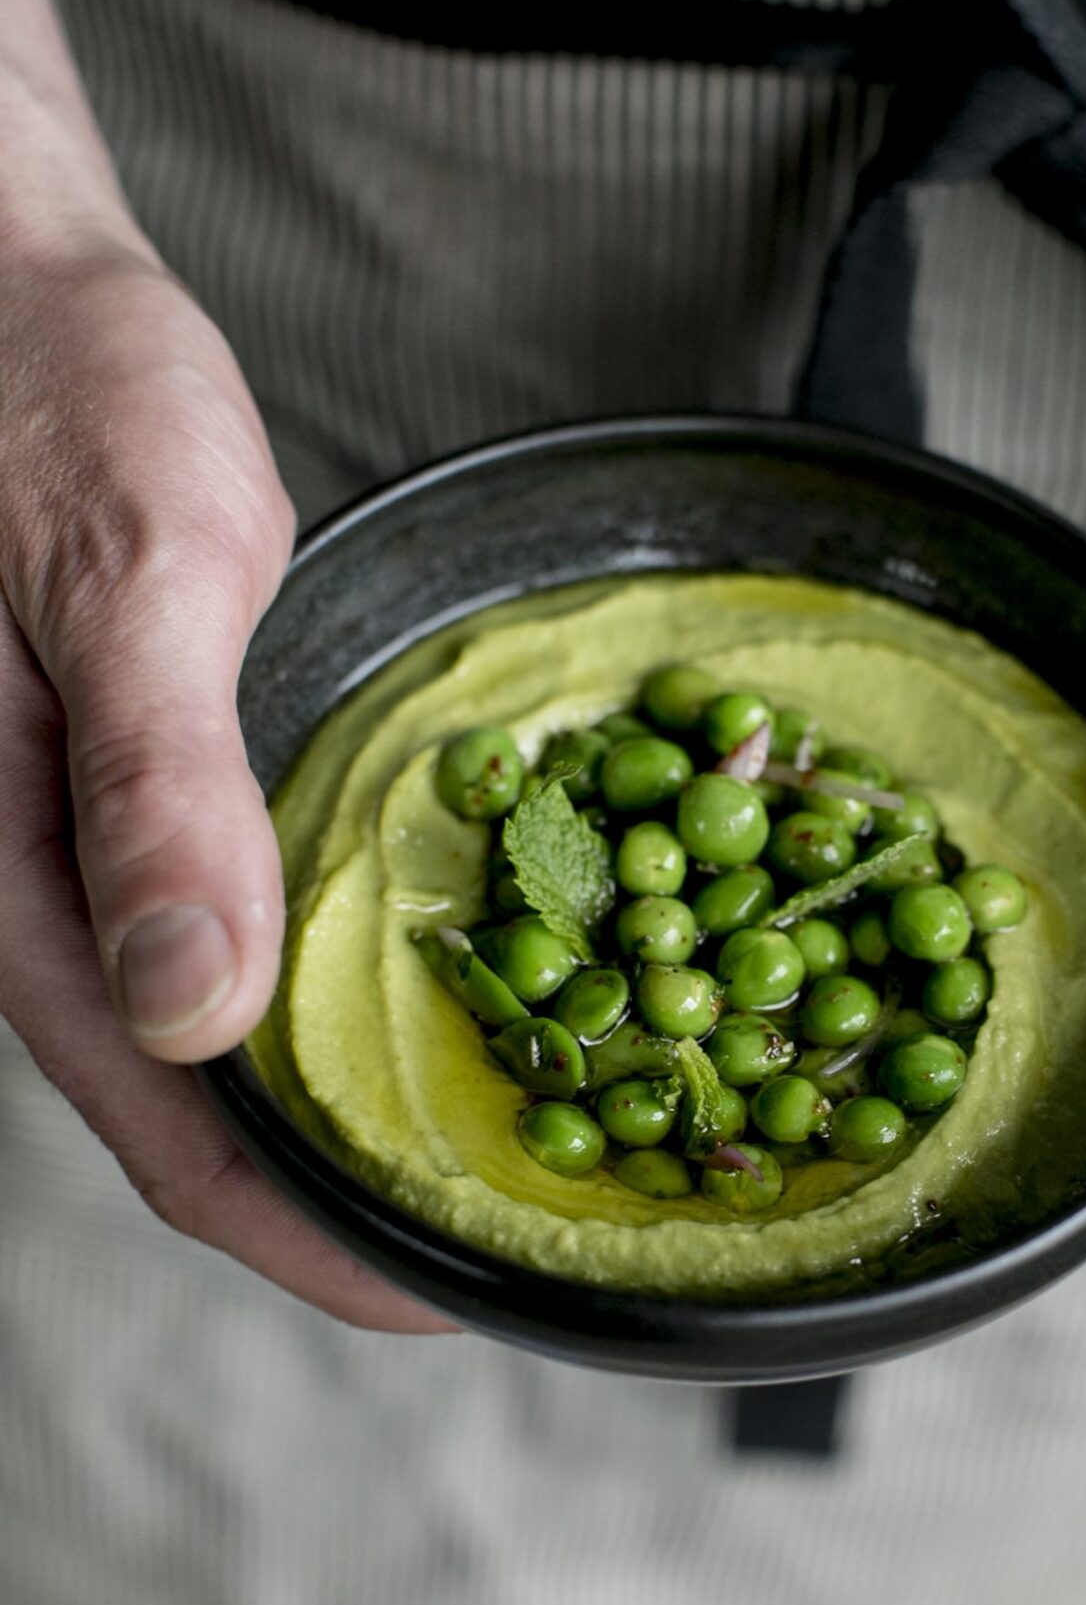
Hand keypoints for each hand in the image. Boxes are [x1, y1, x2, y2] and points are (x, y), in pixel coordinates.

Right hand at [0, 236, 451, 1332]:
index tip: (455, 1298)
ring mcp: (111, 864)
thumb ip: (153, 789)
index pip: (179, 1144)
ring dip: (360, 1114)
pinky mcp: (162, 804)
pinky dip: (349, 997)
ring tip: (508, 1148)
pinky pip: (255, 942)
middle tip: (516, 1245)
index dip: (318, 1244)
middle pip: (216, 1126)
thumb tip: (192, 1006)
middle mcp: (70, 909)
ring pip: (239, 1049)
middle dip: (358, 1206)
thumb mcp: (126, 583)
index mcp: (30, 893)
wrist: (19, 306)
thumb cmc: (53, 412)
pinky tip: (438, 991)